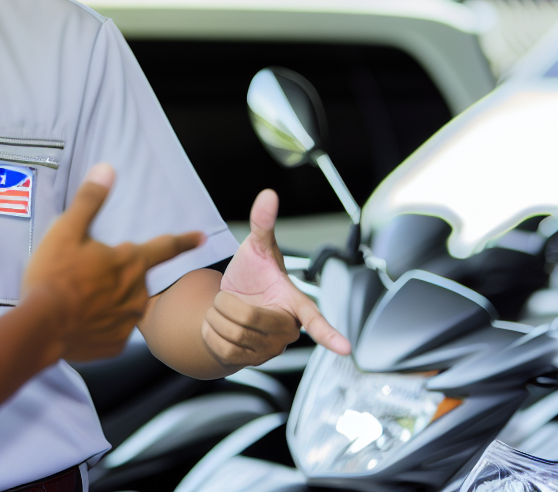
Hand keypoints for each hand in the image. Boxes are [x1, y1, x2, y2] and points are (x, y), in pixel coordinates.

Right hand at [23, 163, 205, 361]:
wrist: (41, 328)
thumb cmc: (54, 276)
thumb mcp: (67, 231)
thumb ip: (90, 201)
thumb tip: (107, 170)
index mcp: (130, 262)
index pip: (165, 247)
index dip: (184, 241)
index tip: (202, 238)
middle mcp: (137, 293)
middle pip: (133, 278)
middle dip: (115, 276)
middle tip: (83, 277)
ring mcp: (127, 322)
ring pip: (123, 305)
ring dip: (107, 301)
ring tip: (76, 300)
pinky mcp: (115, 345)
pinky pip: (111, 330)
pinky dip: (98, 325)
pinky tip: (78, 321)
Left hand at [204, 189, 351, 365]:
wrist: (227, 303)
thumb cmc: (252, 275)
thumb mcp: (256, 247)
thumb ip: (263, 223)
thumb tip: (269, 195)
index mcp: (294, 303)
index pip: (314, 319)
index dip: (330, 333)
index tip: (346, 349)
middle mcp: (286, 330)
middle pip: (247, 319)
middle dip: (226, 302)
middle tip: (230, 297)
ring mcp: (270, 349)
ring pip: (232, 334)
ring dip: (216, 316)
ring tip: (226, 310)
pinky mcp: (250, 361)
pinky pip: (222, 348)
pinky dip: (210, 332)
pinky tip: (220, 325)